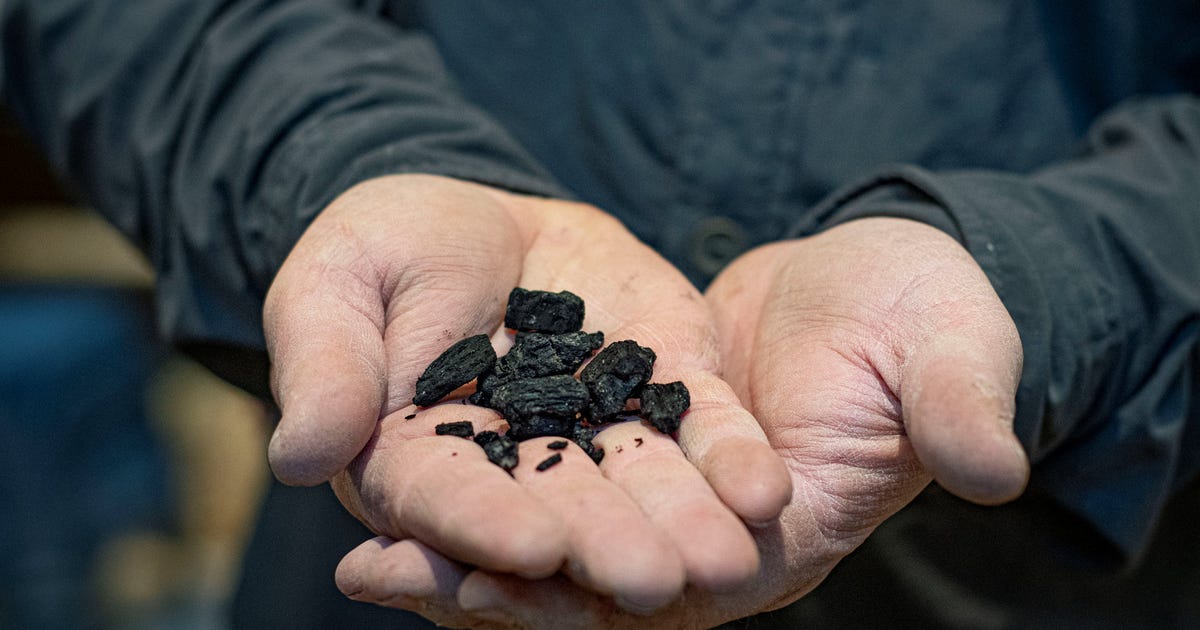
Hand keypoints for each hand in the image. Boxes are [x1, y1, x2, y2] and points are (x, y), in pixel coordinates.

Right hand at [262, 174, 791, 617]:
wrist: (475, 214)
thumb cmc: (383, 251)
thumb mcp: (336, 286)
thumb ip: (326, 367)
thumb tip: (299, 454)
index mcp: (422, 464)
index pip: (450, 502)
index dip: (485, 525)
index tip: (528, 544)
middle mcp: (518, 469)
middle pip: (560, 513)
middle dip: (605, 547)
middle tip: (651, 581)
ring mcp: (597, 430)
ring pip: (640, 484)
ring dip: (683, 522)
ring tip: (728, 558)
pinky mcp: (662, 384)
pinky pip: (699, 424)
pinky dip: (730, 457)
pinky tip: (765, 489)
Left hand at [355, 217, 1029, 627]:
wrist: (890, 281)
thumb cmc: (930, 319)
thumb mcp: (951, 354)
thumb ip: (957, 408)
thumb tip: (991, 465)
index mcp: (780, 541)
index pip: (669, 594)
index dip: (577, 597)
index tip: (475, 588)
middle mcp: (714, 543)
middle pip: (587, 585)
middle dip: (483, 583)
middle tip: (373, 570)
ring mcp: (670, 497)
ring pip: (556, 540)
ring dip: (463, 543)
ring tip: (361, 542)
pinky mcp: (641, 444)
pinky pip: (552, 475)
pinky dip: (488, 479)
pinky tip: (406, 470)